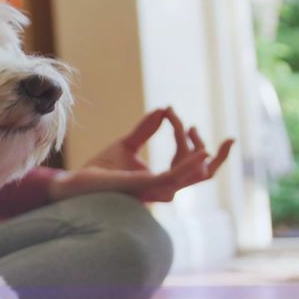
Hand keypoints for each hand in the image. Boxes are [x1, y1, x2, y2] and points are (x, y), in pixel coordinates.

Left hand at [49, 107, 233, 202]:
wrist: (77, 180)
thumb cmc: (100, 169)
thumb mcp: (127, 144)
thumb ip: (146, 129)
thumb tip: (163, 108)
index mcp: (161, 180)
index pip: (188, 161)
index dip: (187, 138)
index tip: (173, 113)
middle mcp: (163, 187)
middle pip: (203, 175)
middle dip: (217, 157)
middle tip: (220, 136)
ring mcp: (156, 189)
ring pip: (194, 176)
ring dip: (199, 152)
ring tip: (197, 133)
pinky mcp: (146, 186)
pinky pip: (175, 177)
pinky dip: (190, 164)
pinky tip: (201, 152)